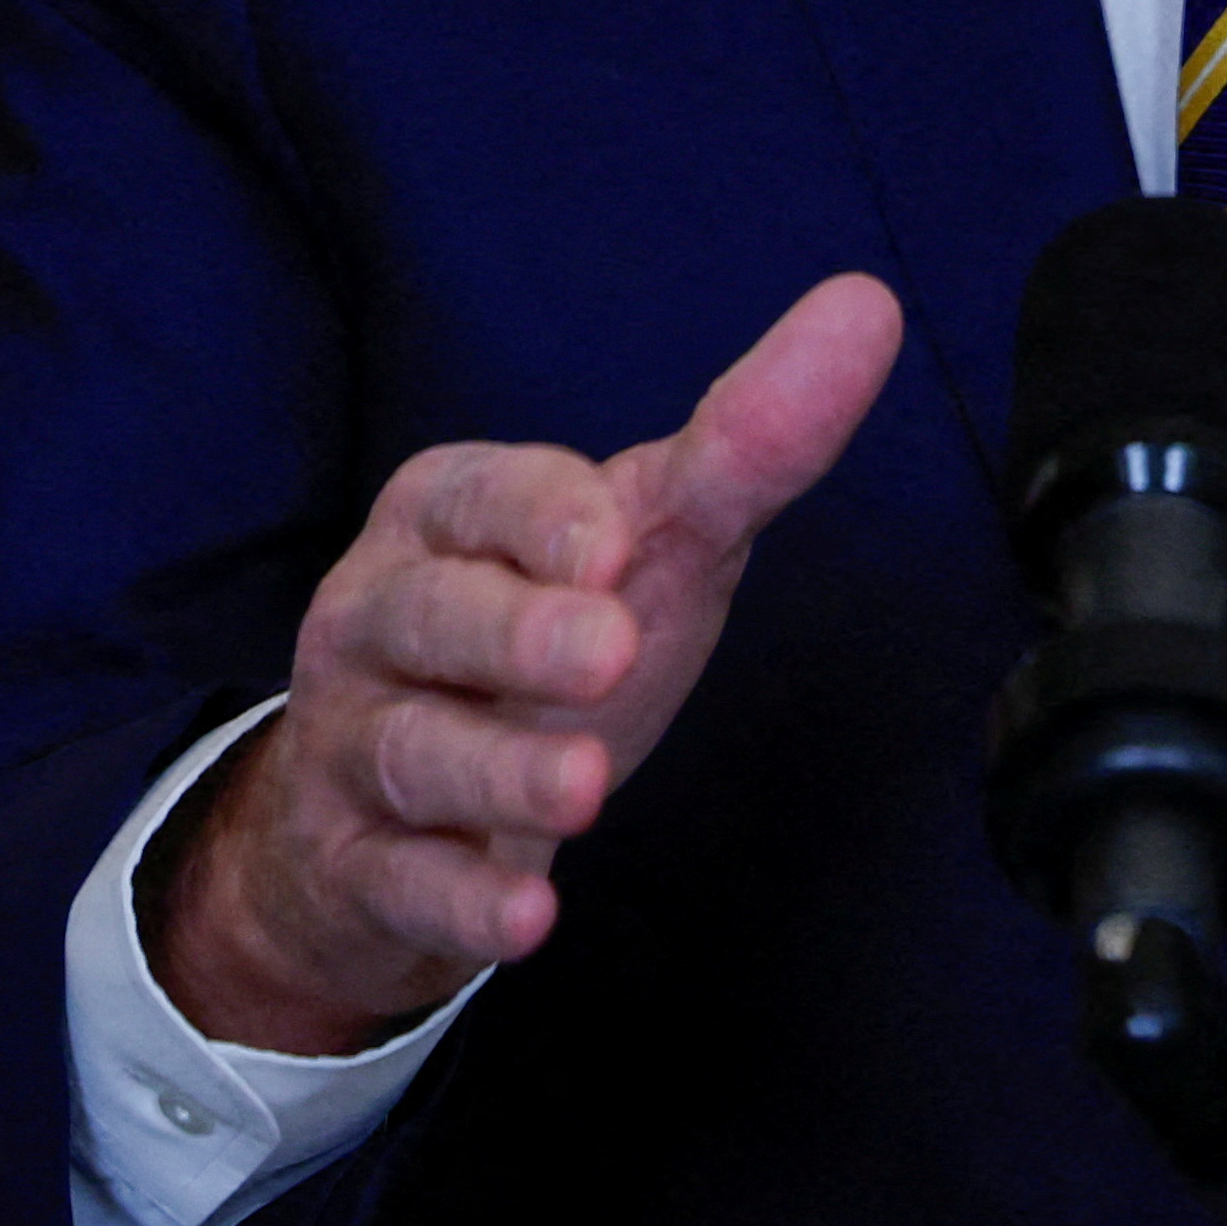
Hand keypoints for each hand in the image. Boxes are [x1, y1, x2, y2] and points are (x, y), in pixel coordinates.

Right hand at [150, 271, 903, 1053]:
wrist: (390, 815)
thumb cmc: (535, 645)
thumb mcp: (645, 542)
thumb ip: (746, 444)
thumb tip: (870, 307)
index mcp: (444, 518)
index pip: (479, 495)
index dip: (543, 517)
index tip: (613, 544)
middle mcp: (379, 617)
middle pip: (430, 614)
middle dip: (515, 633)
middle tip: (608, 651)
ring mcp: (357, 744)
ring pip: (414, 751)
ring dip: (502, 773)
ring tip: (587, 787)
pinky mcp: (356, 865)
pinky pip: (400, 884)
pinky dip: (461, 902)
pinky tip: (527, 917)